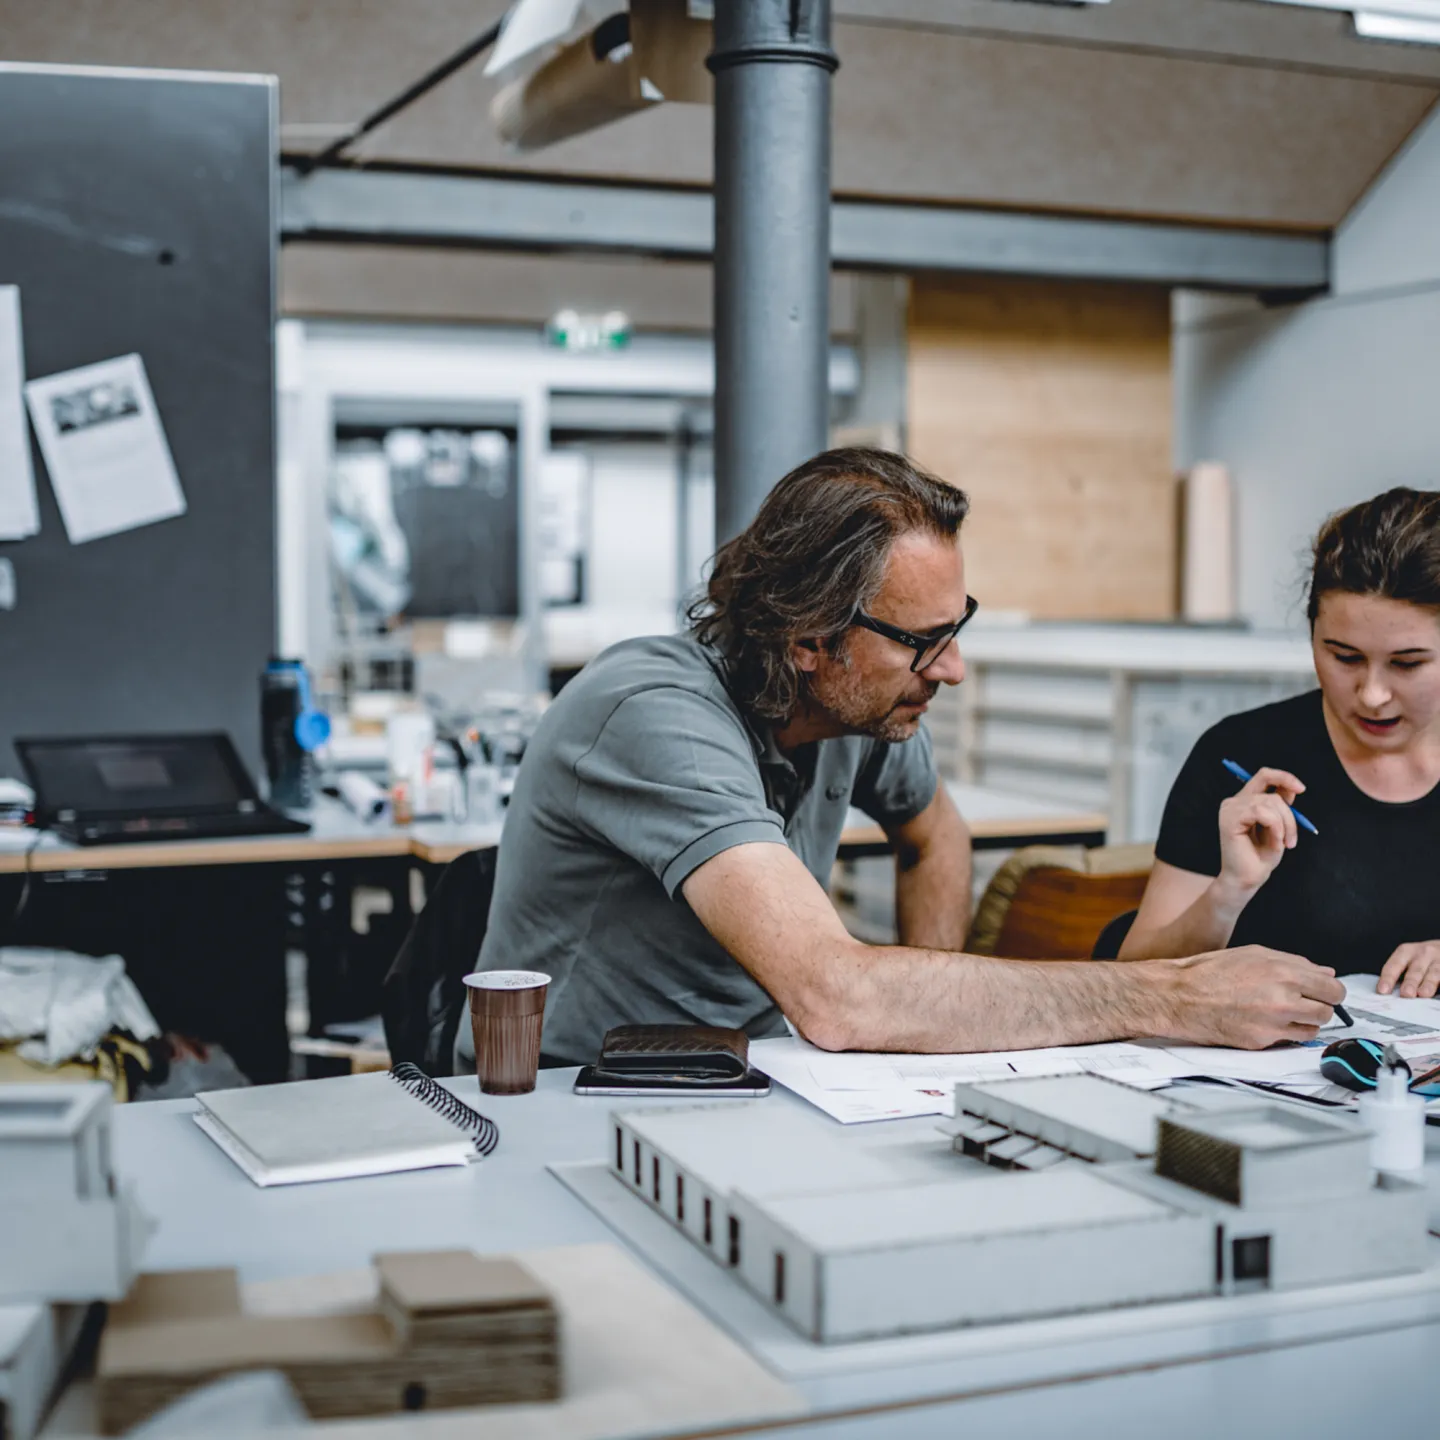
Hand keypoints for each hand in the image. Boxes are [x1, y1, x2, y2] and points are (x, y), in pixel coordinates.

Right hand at [1158, 946, 1344, 1048]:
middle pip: (1327, 1013)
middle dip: (1317, 1008)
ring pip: (1311, 1031)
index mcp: (1283, 973)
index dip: (1331, 992)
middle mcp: (1282, 1000)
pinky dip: (1280, 1033)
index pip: (1334, 990)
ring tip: (1280, 1013)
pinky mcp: (1261, 1042)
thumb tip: (1324, 973)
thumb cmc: (1210, 972)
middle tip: (1301, 1003)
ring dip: (1302, 1023)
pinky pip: (1286, 1041)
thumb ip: (1294, 963)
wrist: (1179, 996)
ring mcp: (1272, 1024)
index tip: (1325, 993)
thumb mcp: (1253, 954)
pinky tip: (1261, 1021)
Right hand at [1216, 767, 1306, 896]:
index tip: (1301, 790)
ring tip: (1282, 843)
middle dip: (1289, 815)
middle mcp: (1234, 801)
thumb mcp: (1279, 826)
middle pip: (1272, 793)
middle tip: (1292, 839)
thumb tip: (1292, 789)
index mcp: (1244, 801)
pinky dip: (1276, 828)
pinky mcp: (1229, 819)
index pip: (1264, 776)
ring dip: (1285, 825)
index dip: (1284, 777)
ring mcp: (1230, 809)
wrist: (1247, 878)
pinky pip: (1263, 813)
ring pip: (1270, 802)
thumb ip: (1281, 806)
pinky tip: (1274, 842)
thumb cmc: (1261, 856)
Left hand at [1378, 941, 1439, 997]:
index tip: (1382, 990)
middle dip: (1410, 982)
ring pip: (1434, 973)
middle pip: (1415, 970)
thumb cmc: (1422, 957)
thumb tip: (1390, 993)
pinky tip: (1439, 992)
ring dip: (1428, 984)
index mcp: (1406, 951)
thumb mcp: (1409, 958)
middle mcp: (1423, 953)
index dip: (1388, 978)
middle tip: (1405, 994)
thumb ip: (1401, 973)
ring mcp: (1438, 960)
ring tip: (1422, 994)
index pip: (1394, 965)